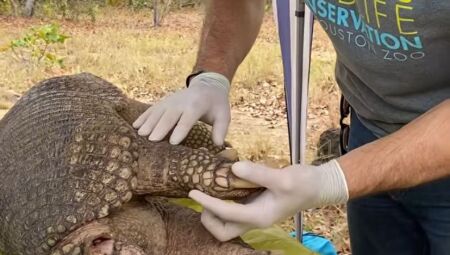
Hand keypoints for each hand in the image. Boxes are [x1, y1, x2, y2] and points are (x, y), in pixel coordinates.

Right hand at [133, 72, 230, 144]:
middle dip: (160, 127)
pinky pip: (152, 109)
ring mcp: (170, 101)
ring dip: (148, 123)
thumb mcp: (224, 115)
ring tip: (141, 135)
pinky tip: (135, 126)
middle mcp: (181, 102)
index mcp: (197, 106)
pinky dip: (143, 117)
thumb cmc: (216, 105)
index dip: (180, 130)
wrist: (207, 86)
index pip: (187, 119)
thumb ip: (221, 129)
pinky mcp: (164, 102)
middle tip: (152, 141)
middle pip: (169, 116)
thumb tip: (218, 144)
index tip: (172, 142)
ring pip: (157, 112)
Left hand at [189, 160, 348, 240]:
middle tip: (201, 198)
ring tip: (208, 192)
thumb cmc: (304, 183)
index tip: (193, 192)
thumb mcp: (283, 178)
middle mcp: (255, 220)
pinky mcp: (257, 206)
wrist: (319, 186)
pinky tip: (221, 186)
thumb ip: (258, 173)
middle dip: (208, 218)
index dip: (207, 204)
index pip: (226, 215)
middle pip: (223, 231)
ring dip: (214, 213)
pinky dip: (223, 203)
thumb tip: (233, 168)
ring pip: (228, 224)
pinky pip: (234, 211)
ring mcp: (256, 214)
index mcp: (260, 216)